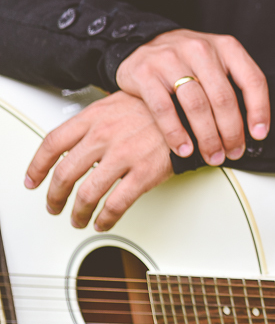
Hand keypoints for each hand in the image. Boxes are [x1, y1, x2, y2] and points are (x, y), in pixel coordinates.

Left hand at [23, 92, 173, 230]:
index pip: (52, 144)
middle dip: (55, 197)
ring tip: (79, 220)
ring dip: (78, 213)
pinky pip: (116, 204)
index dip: (37, 167)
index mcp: (94, 117)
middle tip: (54, 206)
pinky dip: (105, 218)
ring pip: (87, 194)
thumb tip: (75, 142)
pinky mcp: (145, 172)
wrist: (193, 109)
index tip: (33, 180)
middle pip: (65, 174)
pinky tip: (103, 222)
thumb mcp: (119, 102)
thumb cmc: (159, 106)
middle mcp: (105, 136)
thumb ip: (95, 121)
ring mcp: (124, 155)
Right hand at [115, 29, 268, 164]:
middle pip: (223, 98)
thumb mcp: (217, 60)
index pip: (252, 80)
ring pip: (196, 105)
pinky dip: (176, 133)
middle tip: (234, 152)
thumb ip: (234, 84)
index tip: (259, 135)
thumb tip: (253, 127)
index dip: (259, 110)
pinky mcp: (145, 73)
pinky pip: (164, 109)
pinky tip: (184, 149)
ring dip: (208, 137)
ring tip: (213, 155)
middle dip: (232, 132)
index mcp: (226, 47)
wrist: (142, 44)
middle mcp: (201, 50)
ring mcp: (171, 60)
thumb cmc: (188, 60)